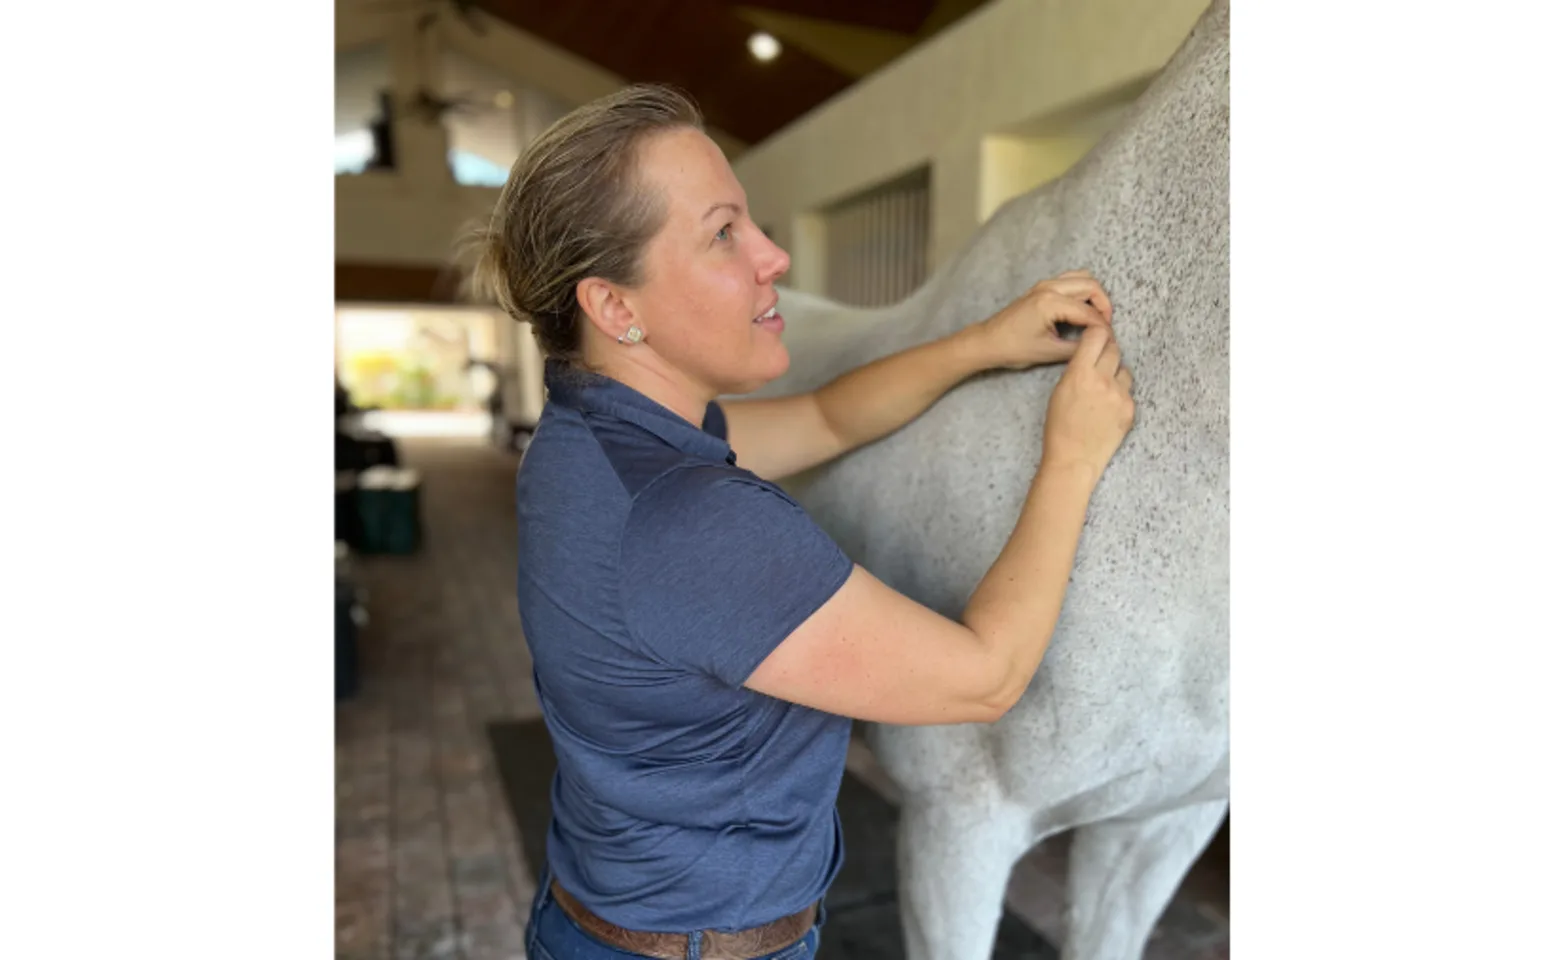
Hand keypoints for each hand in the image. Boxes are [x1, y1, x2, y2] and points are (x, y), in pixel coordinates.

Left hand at [975, 270, 1113, 370]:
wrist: (987, 342)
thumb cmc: (1013, 348)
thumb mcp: (1049, 353)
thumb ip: (1078, 346)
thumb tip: (1098, 342)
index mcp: (1051, 303)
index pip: (1089, 311)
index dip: (1103, 326)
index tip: (1109, 339)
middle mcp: (1049, 288)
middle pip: (1091, 285)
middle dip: (1103, 305)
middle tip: (1105, 326)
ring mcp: (1044, 284)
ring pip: (1081, 278)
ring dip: (1093, 294)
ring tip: (1096, 317)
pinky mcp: (1041, 288)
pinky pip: (1070, 280)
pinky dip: (1081, 291)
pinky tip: (1082, 310)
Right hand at [1041, 323, 1134, 478]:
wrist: (1074, 459)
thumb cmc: (1060, 428)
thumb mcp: (1059, 391)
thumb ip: (1077, 369)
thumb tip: (1091, 354)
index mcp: (1080, 373)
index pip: (1097, 335)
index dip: (1098, 332)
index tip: (1096, 335)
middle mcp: (1102, 380)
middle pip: (1114, 349)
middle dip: (1107, 352)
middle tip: (1099, 361)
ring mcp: (1120, 395)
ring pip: (1124, 370)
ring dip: (1116, 374)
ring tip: (1103, 391)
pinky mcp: (1130, 409)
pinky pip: (1128, 392)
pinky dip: (1120, 395)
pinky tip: (1107, 409)